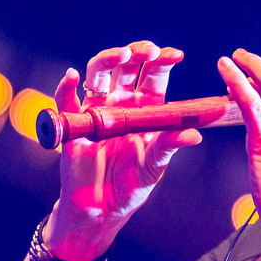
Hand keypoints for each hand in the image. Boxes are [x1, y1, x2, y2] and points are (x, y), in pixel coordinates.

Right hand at [46, 40, 201, 260]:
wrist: (101, 209)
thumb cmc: (131, 185)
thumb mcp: (154, 166)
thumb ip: (169, 146)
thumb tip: (195, 134)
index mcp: (145, 109)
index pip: (154, 77)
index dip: (163, 62)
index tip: (175, 54)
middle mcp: (121, 104)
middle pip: (127, 68)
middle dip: (138, 54)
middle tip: (150, 51)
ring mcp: (96, 111)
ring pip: (98, 75)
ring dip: (108, 60)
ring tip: (121, 55)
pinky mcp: (73, 124)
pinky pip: (65, 100)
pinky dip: (66, 86)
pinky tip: (73, 76)